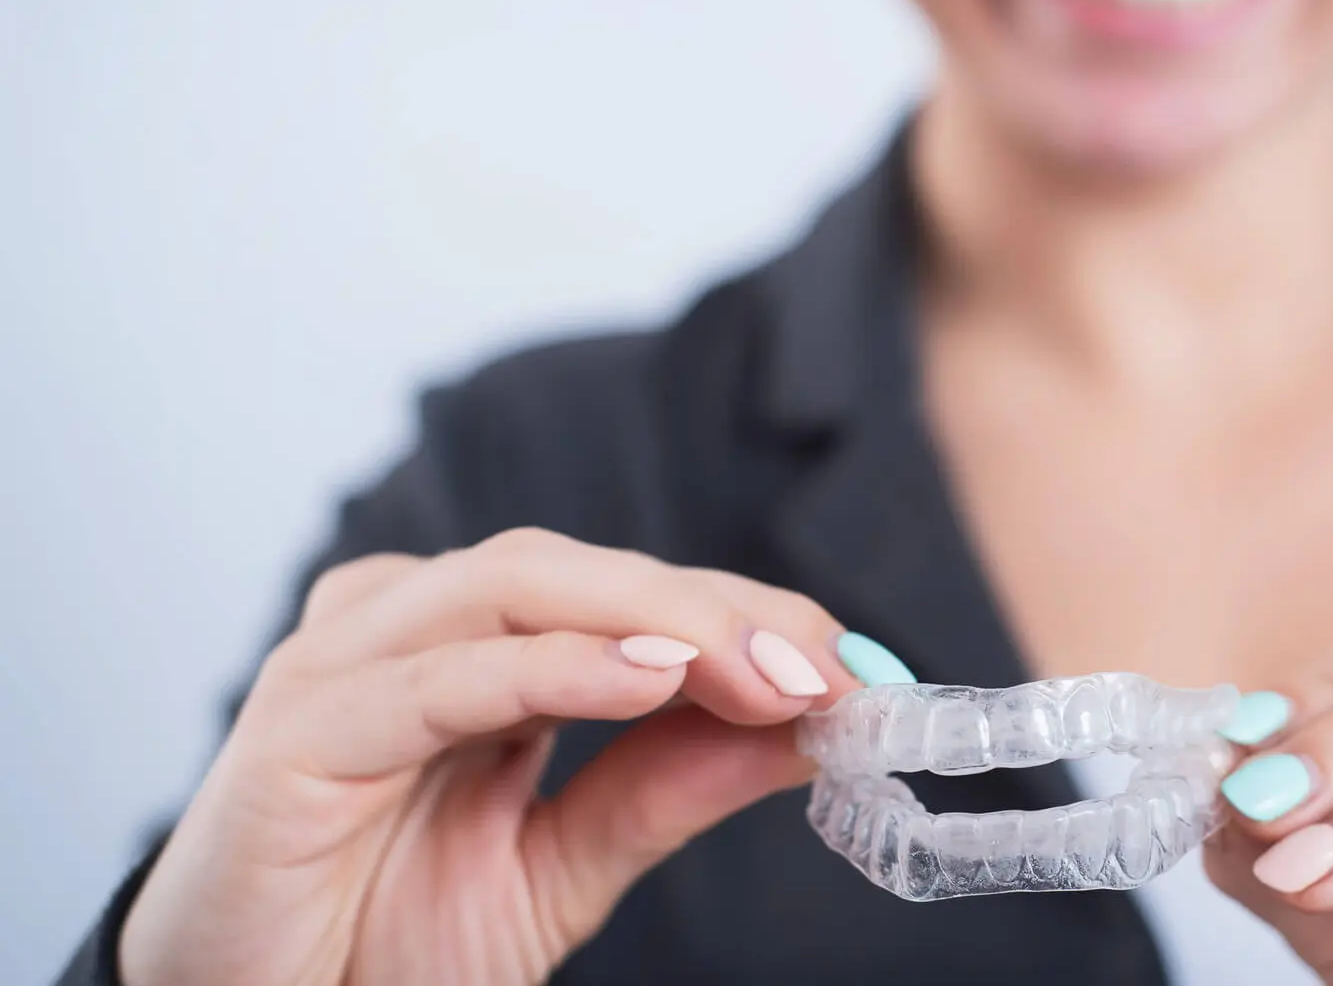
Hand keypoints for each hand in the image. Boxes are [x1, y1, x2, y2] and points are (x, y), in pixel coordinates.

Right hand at [120, 528, 861, 985]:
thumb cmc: (382, 943)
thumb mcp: (566, 865)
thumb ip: (672, 784)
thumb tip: (813, 724)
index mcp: (468, 650)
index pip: (625, 596)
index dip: (746, 616)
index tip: (859, 670)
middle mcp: (402, 632)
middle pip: (579, 572)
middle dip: (721, 612)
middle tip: (832, 670)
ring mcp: (339, 671)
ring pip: (515, 589)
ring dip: (658, 620)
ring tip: (770, 673)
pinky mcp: (291, 739)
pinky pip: (436, 679)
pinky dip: (551, 667)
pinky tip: (649, 679)